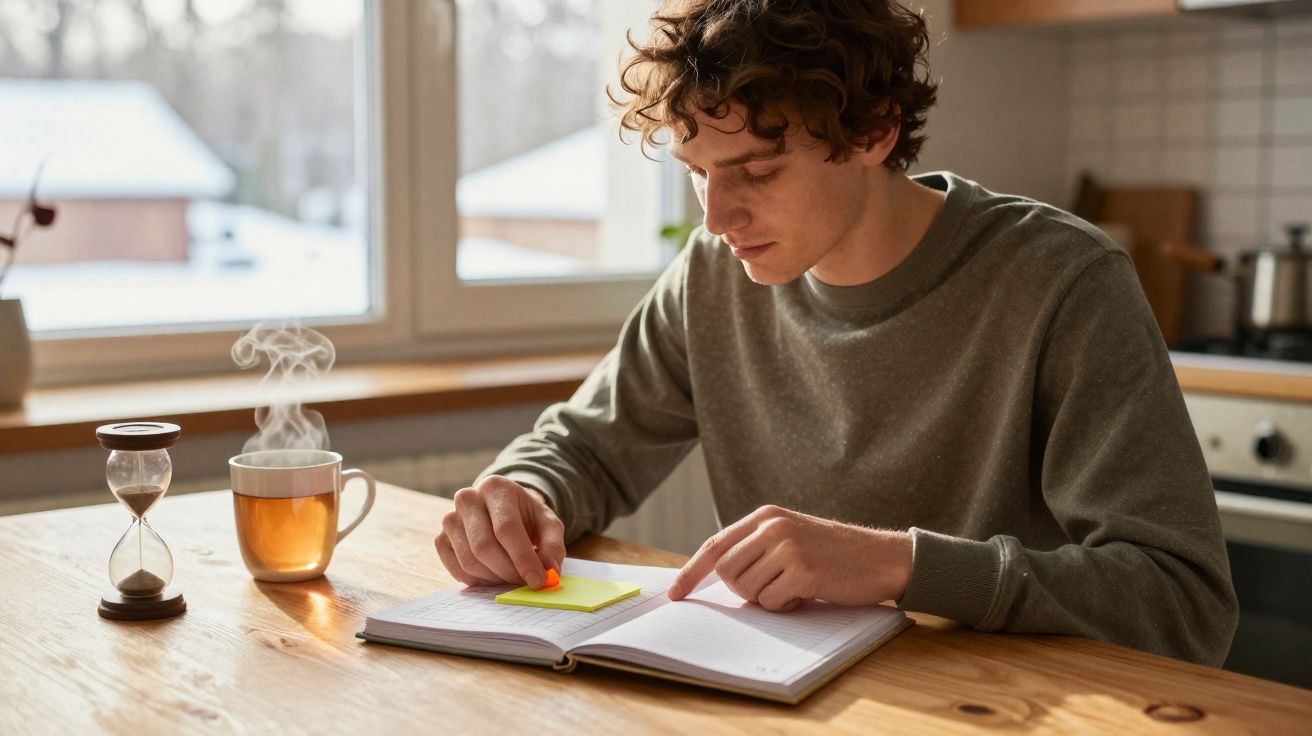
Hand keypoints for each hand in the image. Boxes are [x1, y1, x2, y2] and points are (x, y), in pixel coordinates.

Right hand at [433, 475, 565, 588]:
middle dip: (508, 572)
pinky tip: (493, 575)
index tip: (538, 580)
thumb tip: (549, 571)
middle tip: (525, 583)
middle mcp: (467, 498)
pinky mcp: (440, 538)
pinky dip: (477, 580)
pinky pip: (456, 569)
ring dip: (494, 578)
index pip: (506, 528)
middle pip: (484, 547)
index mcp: (496, 488)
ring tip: (511, 576)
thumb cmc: (526, 516)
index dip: (522, 558)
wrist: (501, 509)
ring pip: (469, 561)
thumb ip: (553, 546)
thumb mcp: (548, 524)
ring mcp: (450, 518)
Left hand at [666, 505, 911, 610]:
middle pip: (726, 572)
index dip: (691, 572)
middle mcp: (773, 527)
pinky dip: (785, 606)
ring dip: (767, 599)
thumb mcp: (791, 537)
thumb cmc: (834, 554)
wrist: (881, 557)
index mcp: (766, 517)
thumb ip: (756, 548)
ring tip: (794, 587)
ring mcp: (787, 547)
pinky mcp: (802, 571)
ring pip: (746, 590)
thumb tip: (715, 575)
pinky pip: (771, 602)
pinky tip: (806, 593)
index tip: (675, 593)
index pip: (715, 545)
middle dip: (742, 590)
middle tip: (773, 588)